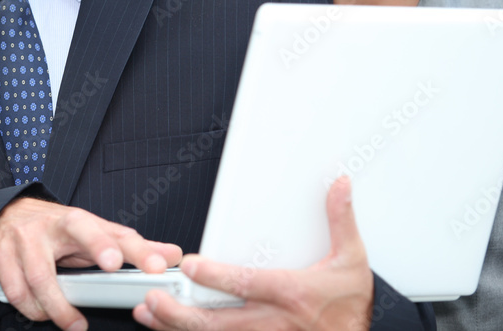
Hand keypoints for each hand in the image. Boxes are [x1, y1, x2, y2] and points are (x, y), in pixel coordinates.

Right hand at [0, 196, 182, 330]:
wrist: (4, 216)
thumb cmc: (53, 229)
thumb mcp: (92, 234)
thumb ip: (130, 247)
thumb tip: (172, 255)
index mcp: (80, 220)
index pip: (115, 232)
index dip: (138, 249)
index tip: (156, 264)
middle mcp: (54, 225)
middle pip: (80, 230)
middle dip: (99, 246)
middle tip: (114, 266)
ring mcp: (25, 239)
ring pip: (42, 277)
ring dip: (59, 308)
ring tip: (74, 324)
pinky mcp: (1, 256)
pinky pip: (17, 291)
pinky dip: (32, 309)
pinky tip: (42, 314)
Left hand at [133, 177, 373, 330]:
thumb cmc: (352, 308)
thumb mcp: (352, 261)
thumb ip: (340, 220)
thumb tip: (338, 185)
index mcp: (291, 294)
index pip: (247, 284)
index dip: (215, 277)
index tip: (189, 266)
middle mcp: (274, 322)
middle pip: (219, 321)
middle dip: (181, 312)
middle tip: (152, 298)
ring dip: (179, 327)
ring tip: (150, 315)